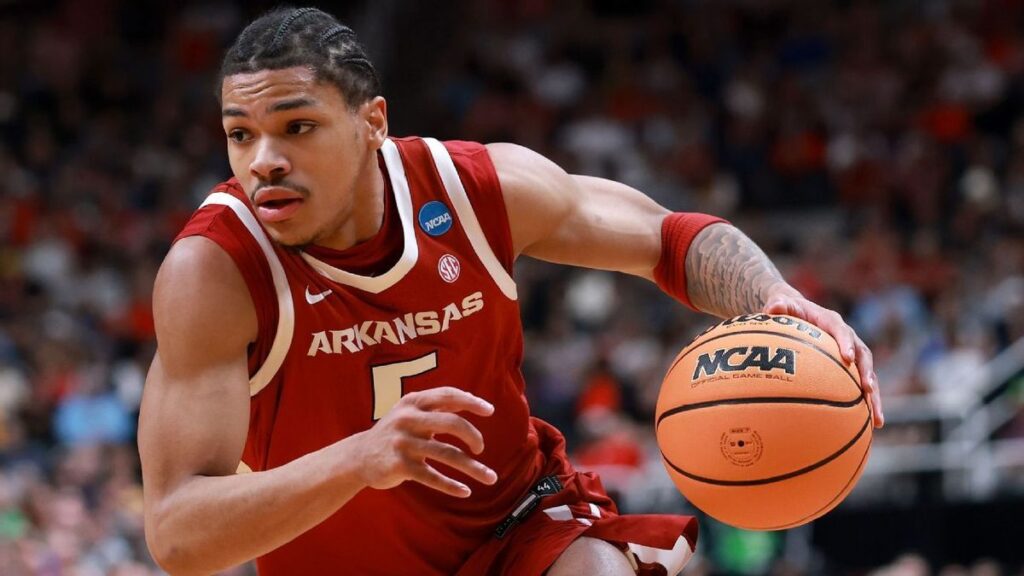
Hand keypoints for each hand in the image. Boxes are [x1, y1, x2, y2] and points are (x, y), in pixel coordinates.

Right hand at [349, 386, 498, 496]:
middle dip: (473, 435)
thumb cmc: (393, 432)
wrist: (358, 457)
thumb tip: (471, 401)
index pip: (447, 395)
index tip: (489, 410)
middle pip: (451, 423)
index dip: (471, 402)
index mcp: (413, 402)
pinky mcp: (400, 466)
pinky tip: (465, 491)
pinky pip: (432, 477)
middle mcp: (408, 420)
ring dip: (473, 468)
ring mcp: (403, 443)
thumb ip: (436, 406)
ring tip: (490, 477)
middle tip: (481, 448)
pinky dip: (451, 485)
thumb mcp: (409, 412)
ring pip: (447, 454)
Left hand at [763, 289, 883, 427]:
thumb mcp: (781, 303)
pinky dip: (864, 405)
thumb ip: (779, 305)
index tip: (848, 358)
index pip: (842, 331)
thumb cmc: (788, 309)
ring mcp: (851, 354)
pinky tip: (867, 427)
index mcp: (831, 322)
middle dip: (867, 374)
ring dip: (874, 397)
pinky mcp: (849, 369)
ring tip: (877, 420)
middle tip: (868, 391)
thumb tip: (772, 308)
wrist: (798, 311)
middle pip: (863, 357)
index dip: (846, 343)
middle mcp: (847, 338)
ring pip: (867, 376)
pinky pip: (859, 387)